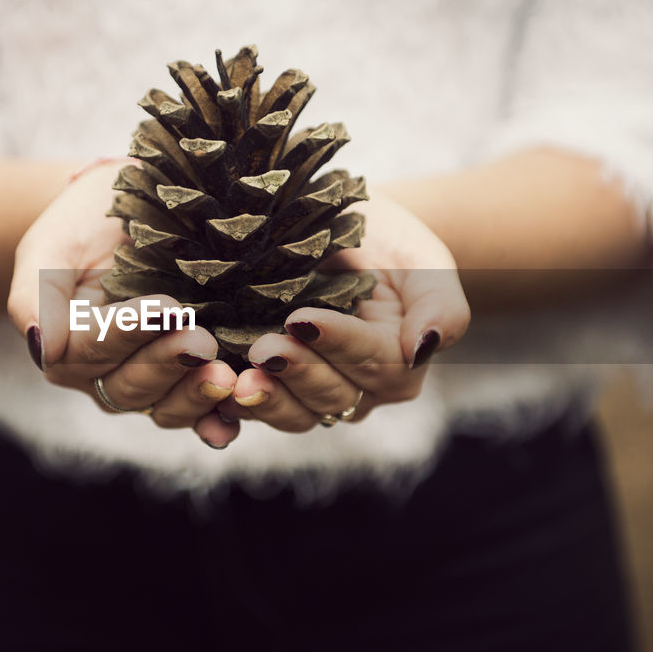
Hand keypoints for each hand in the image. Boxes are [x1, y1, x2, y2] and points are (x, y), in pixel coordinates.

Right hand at [8, 162, 241, 447]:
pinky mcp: (190, 383)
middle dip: (168, 362)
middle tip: (201, 339)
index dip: (127, 332)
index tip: (164, 307)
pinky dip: (216, 421)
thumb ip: (36, 294)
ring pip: (165, 406)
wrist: (130, 211)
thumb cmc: (83, 225)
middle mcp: (104, 376)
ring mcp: (149, 384)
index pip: (93, 349)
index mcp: (66, 348)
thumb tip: (38, 344)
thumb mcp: (51, 246)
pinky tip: (231, 420)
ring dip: (195, 394)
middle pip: (131, 385)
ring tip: (224, 374)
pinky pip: (201, 414)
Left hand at [221, 187, 469, 431]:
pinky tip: (212, 395)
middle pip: (331, 395)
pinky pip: (254, 410)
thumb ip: (440, 306)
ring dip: (263, 398)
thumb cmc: (392, 246)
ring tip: (234, 376)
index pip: (374, 362)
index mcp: (398, 362)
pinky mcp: (271, 389)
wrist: (345, 238)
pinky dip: (230, 409)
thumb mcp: (426, 263)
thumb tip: (423, 346)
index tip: (304, 318)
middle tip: (263, 347)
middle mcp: (358, 388)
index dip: (339, 343)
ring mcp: (312, 394)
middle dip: (296, 372)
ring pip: (293, 413)